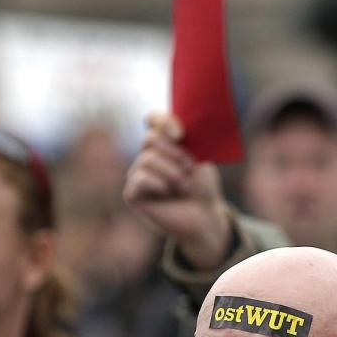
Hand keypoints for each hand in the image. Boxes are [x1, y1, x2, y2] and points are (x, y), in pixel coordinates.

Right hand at [123, 113, 231, 267]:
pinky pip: (141, 178)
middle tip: (189, 168)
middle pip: (150, 138)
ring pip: (148, 159)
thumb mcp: (200, 157)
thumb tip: (174, 127)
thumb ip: (185, 138)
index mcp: (163, 143)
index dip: (163, 122)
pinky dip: (159, 184)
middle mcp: (147, 156)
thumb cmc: (203, 187)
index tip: (181, 134)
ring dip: (172, 172)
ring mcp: (137, 174)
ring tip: (184, 187)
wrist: (205, 216)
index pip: (153, 120)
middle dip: (175, 153)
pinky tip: (168, 192)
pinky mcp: (132, 194)